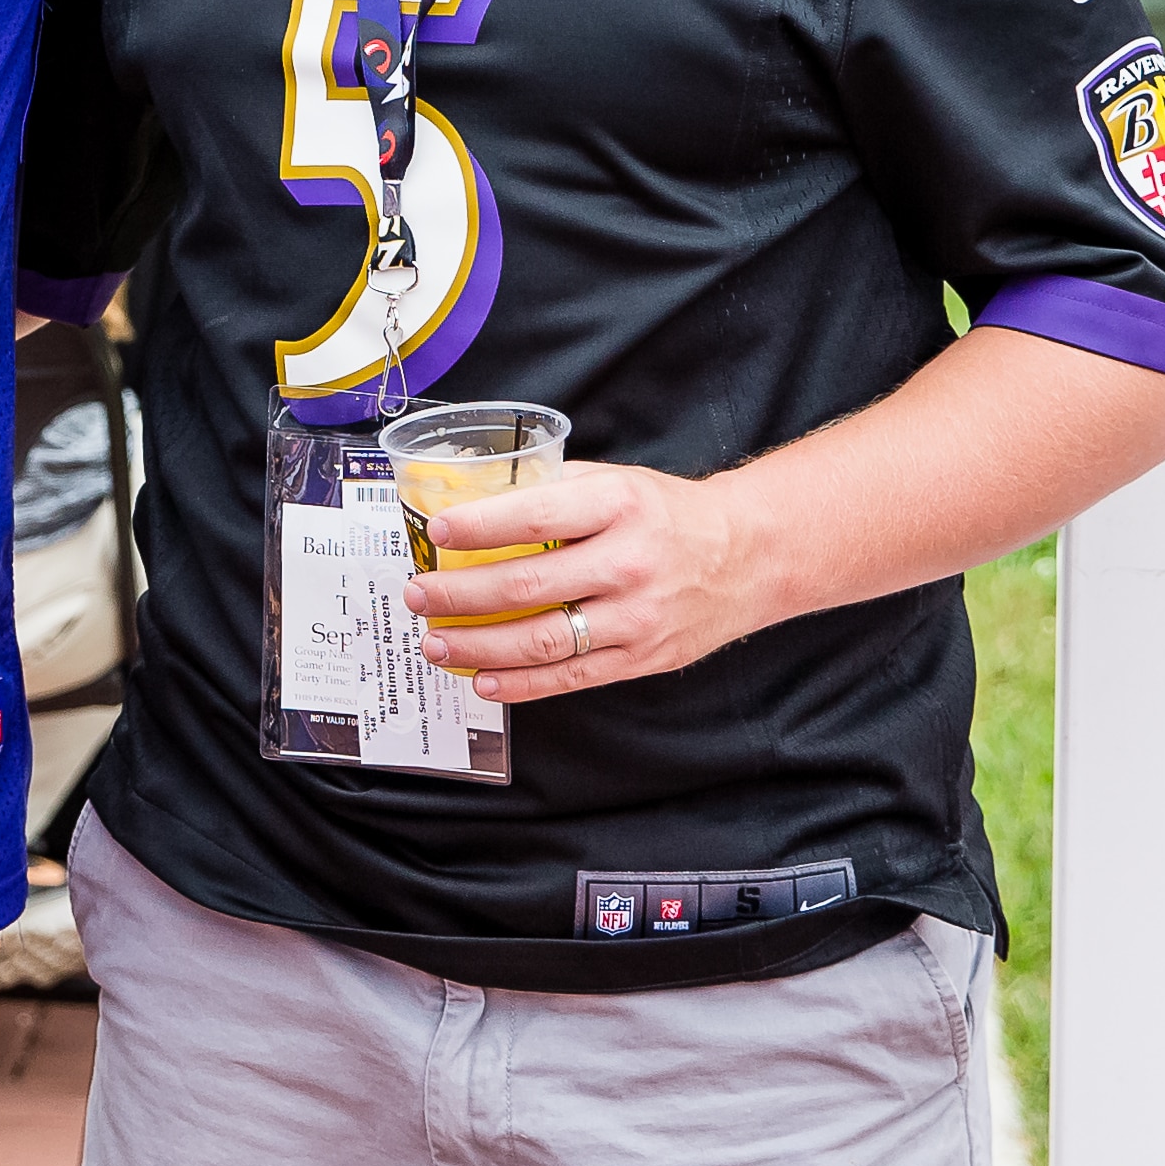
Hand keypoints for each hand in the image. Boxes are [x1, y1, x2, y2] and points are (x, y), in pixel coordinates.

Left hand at [400, 460, 777, 703]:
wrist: (748, 556)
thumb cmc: (668, 514)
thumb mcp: (616, 481)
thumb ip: (553, 491)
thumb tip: (477, 498)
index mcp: (617, 505)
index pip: (534, 516)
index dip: (479, 527)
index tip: (436, 532)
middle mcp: (627, 562)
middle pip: (526, 584)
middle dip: (459, 594)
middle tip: (416, 594)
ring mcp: (636, 617)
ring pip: (542, 640)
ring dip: (477, 646)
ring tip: (434, 641)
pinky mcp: (641, 657)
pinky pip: (570, 676)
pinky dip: (520, 684)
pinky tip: (481, 678)